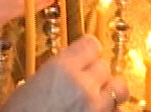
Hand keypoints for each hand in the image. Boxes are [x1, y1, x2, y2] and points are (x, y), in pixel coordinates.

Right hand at [2, 35, 128, 111]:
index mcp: (62, 69)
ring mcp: (95, 107)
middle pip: (105, 66)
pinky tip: (96, 110)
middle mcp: (83, 85)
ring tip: (97, 95)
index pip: (91, 44)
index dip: (89, 49)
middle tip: (87, 77)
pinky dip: (110, 110)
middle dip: (97, 71)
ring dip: (109, 90)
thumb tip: (68, 69)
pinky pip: (116, 111)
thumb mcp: (31, 85)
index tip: (87, 52)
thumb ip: (56, 72)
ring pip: (119, 89)